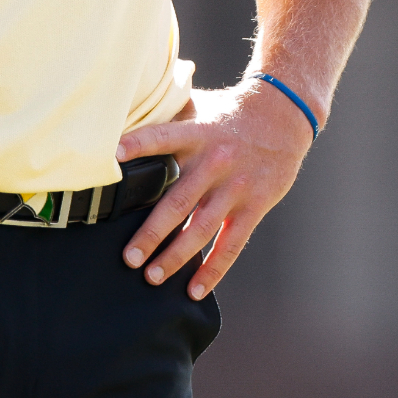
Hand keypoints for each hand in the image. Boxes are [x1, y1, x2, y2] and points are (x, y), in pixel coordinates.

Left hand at [116, 79, 315, 298]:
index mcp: (197, 133)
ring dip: (176, 257)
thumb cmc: (229, 114)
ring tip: (152, 276)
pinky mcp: (254, 205)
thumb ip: (166, 117)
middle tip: (129, 257)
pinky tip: (195, 290)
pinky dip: (213, 270)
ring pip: (202, 229)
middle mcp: (215, 162)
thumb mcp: (200, 107)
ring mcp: (236, 187)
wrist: (284, 116)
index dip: (139, 144)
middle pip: (179, 202)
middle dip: (152, 233)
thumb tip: (119, 117)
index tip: (113, 156)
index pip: (164, 137)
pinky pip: (231, 244)